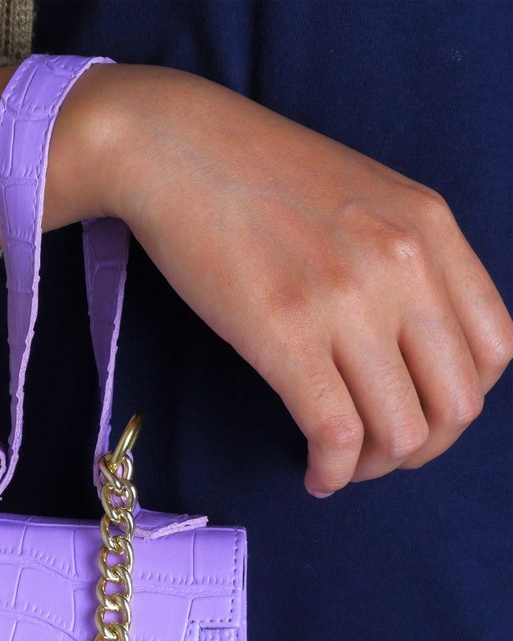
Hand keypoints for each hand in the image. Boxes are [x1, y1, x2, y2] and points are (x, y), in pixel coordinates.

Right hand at [88, 64, 512, 496]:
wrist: (177, 149)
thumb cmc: (255, 175)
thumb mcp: (361, 199)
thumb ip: (401, 259)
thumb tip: (407, 344)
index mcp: (431, 228)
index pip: (494, 349)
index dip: (460, 404)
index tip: (416, 415)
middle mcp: (404, 264)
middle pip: (456, 403)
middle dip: (422, 449)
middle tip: (377, 455)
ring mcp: (346, 300)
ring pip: (401, 430)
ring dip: (374, 468)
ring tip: (340, 465)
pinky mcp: (284, 333)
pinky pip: (335, 431)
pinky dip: (332, 471)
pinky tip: (315, 474)